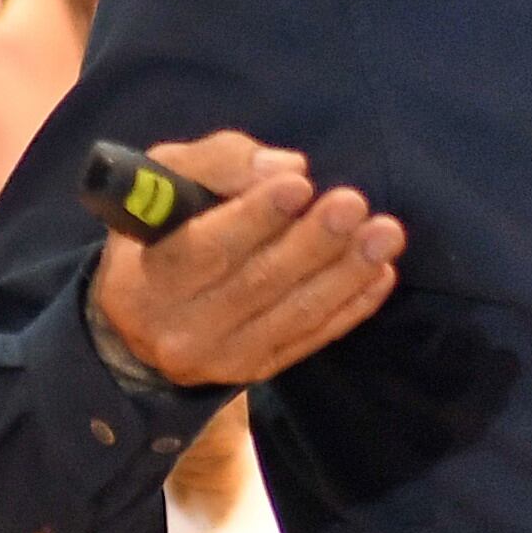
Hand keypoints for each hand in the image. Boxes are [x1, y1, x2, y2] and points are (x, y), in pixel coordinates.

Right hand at [91, 132, 405, 387]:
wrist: (146, 318)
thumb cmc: (160, 229)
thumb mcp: (164, 179)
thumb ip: (217, 162)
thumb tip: (284, 169)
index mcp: (147, 277)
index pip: (203, 250)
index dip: (254, 218)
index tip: (299, 184)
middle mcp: (181, 328)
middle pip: (256, 284)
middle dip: (312, 243)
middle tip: (353, 204)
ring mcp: (222, 358)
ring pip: (293, 315)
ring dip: (345, 273)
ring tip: (385, 235)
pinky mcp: (258, 369)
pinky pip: (311, 338)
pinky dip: (351, 307)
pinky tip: (380, 273)